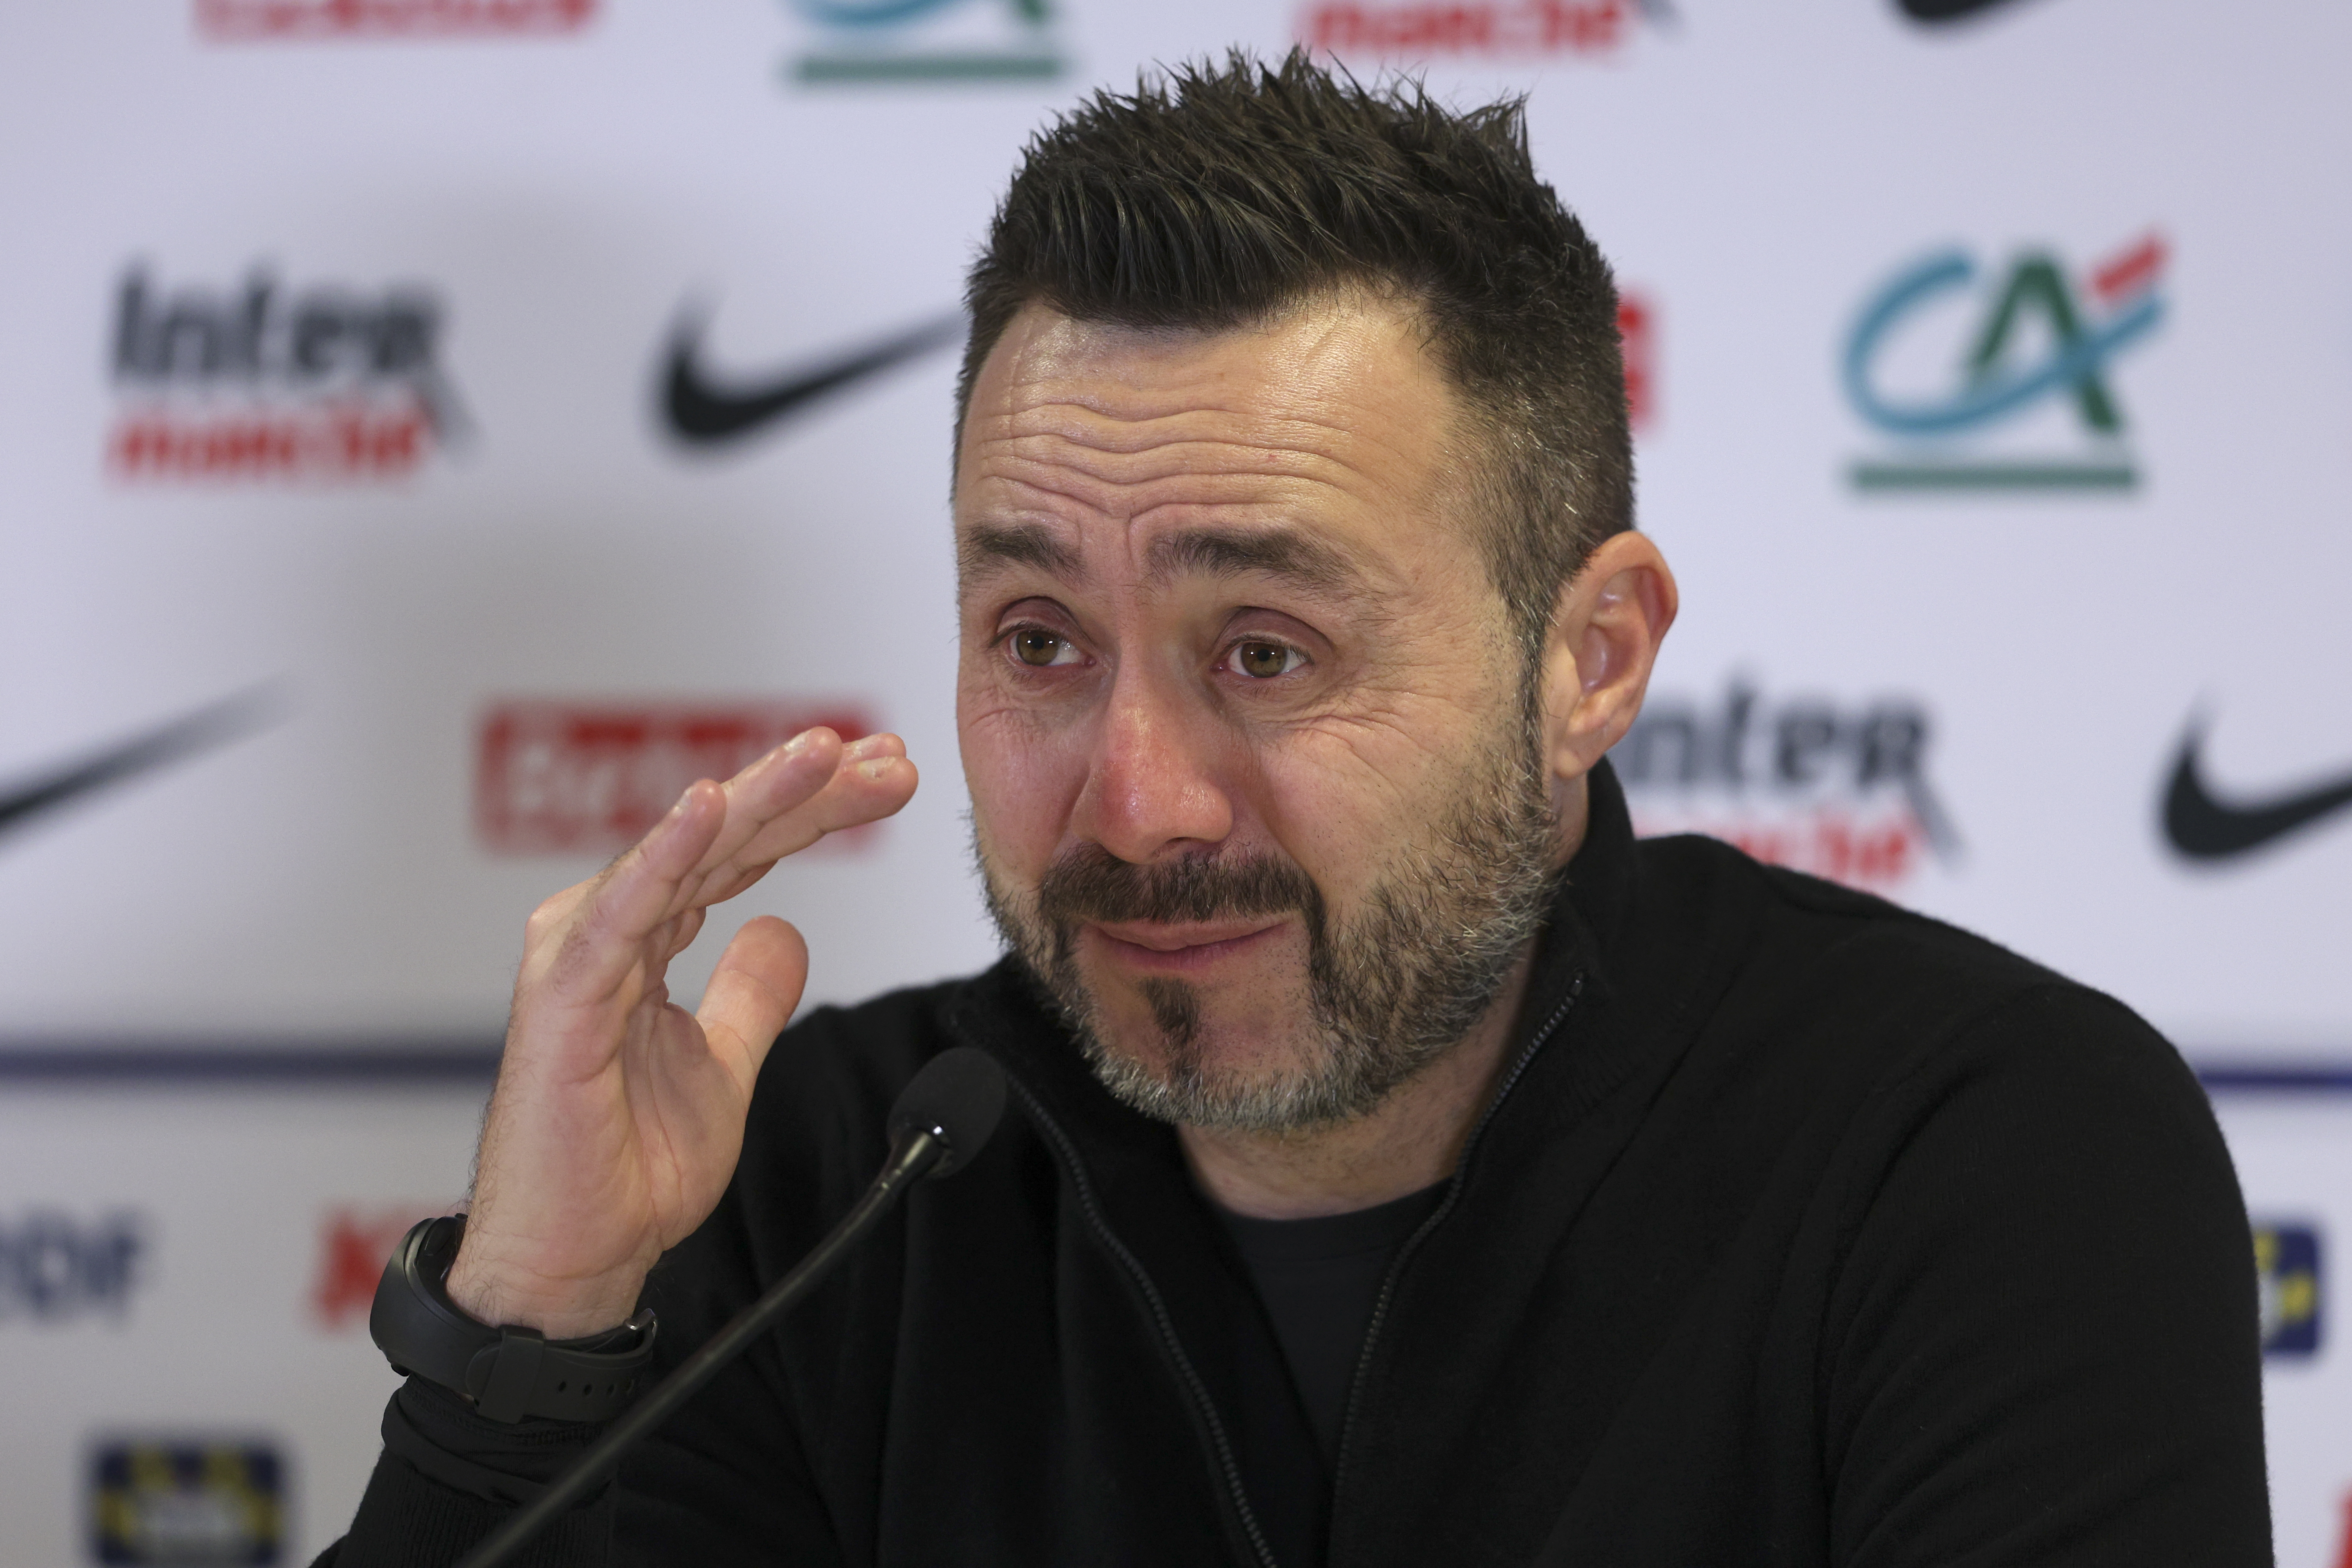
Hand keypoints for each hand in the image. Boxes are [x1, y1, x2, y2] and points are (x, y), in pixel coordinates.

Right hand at [445, 727, 917, 1337]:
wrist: (577, 1255)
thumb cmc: (625, 1164)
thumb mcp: (723, 1063)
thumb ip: (750, 994)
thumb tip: (783, 929)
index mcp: (646, 933)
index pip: (742, 849)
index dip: (815, 808)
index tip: (888, 775)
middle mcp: (611, 925)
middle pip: (723, 835)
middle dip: (809, 789)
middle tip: (886, 756)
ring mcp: (582, 951)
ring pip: (684, 852)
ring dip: (756, 795)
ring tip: (824, 751)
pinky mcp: (565, 994)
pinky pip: (624, 910)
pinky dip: (668, 854)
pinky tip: (712, 807)